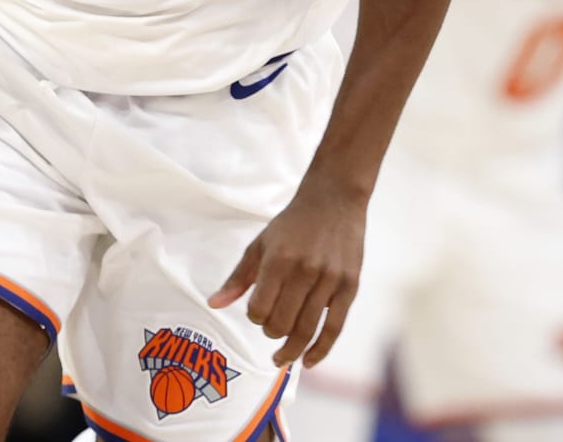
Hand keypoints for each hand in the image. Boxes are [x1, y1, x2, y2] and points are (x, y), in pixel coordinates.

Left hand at [209, 172, 364, 367]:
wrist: (333, 201)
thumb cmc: (292, 224)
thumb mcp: (260, 244)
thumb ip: (238, 278)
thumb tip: (213, 305)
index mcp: (278, 260)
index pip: (259, 308)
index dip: (254, 316)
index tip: (256, 311)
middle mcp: (305, 271)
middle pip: (283, 323)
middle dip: (272, 332)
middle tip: (270, 330)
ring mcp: (330, 280)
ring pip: (307, 329)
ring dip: (291, 350)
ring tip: (281, 358)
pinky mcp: (350, 287)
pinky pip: (335, 327)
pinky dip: (320, 349)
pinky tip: (308, 361)